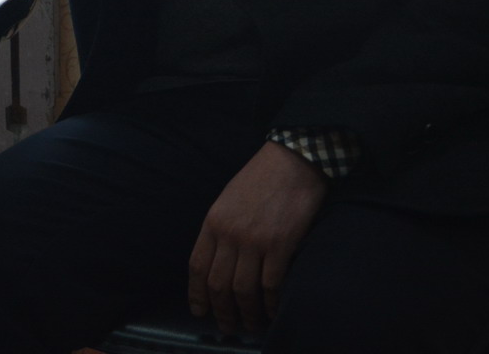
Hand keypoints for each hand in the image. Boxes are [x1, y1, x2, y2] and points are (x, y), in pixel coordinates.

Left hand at [187, 140, 326, 334]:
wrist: (291, 161)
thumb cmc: (260, 179)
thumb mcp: (227, 200)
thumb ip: (220, 229)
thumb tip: (218, 261)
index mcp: (213, 221)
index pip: (197, 266)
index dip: (197, 294)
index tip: (199, 311)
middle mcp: (230, 234)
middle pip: (218, 284)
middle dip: (221, 311)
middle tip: (227, 326)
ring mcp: (255, 240)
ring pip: (243, 290)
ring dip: (246, 313)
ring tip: (250, 324)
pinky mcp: (281, 244)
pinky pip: (271, 285)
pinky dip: (270, 303)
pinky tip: (272, 310)